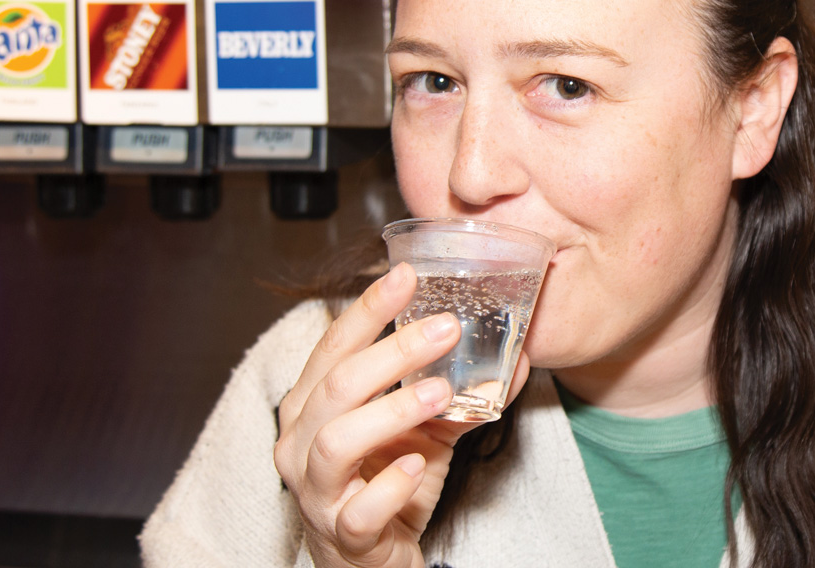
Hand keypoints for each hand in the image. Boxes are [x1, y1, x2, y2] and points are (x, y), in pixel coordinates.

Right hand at [274, 263, 529, 567]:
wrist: (368, 562)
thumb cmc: (384, 486)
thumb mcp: (421, 432)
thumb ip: (455, 396)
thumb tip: (514, 359)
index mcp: (312, 405)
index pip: (335, 345)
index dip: (369, 308)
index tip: (407, 274)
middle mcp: (300, 442)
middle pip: (337, 385)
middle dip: (392, 351)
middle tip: (447, 327)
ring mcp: (316, 491)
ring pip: (337, 441)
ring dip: (392, 411)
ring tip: (441, 392)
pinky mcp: (341, 536)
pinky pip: (357, 512)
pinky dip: (389, 487)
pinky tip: (416, 467)